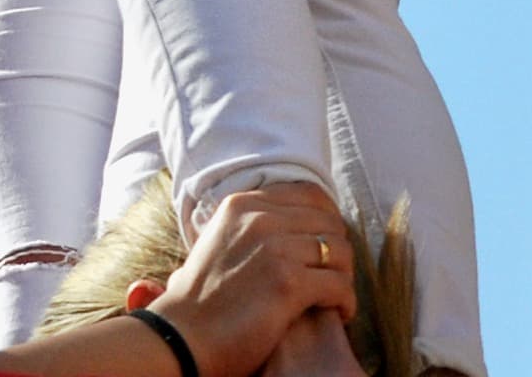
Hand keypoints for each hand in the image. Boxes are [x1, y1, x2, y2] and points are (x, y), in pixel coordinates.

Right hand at [149, 180, 354, 376]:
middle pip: (329, 222)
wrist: (184, 336)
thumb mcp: (219, 240)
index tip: (330, 245)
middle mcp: (260, 218)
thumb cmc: (201, 299)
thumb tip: (288, 225)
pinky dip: (347, 301)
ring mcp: (275, 248)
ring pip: (340, 251)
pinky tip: (340, 313)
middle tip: (335, 277)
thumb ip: (250, 226)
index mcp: (243, 204)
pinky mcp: (287, 284)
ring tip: (337, 297)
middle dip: (339, 251)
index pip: (309, 195)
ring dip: (345, 276)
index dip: (328, 220)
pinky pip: (339, 284)